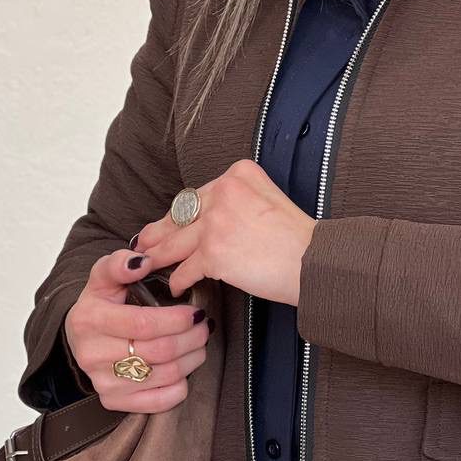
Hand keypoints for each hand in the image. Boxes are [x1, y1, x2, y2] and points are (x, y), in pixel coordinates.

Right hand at [64, 249, 211, 412]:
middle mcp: (91, 354)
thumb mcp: (104, 278)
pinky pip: (162, 401)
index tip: (195, 312)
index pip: (143, 324)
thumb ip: (120, 263)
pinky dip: (182, 385)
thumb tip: (142, 261)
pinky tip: (183, 367)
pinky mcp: (114, 401)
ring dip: (193, 358)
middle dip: (192, 338)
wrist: (83, 339)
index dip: (177, 320)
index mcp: (89, 319)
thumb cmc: (102, 305)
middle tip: (203, 326)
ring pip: (166, 375)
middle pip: (159, 351)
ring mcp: (103, 382)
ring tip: (198, 343)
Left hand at [131, 159, 316, 305]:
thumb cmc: (300, 240)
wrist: (315, 262)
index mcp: (239, 175)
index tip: (171, 222)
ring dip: (160, 255)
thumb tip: (215, 218)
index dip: (182, 213)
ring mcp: (216, 222)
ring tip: (149, 263)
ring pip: (177, 241)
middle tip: (145, 241)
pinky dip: (179, 279)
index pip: (199, 195)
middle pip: (183, 215)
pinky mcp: (213, 253)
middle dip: (161, 231)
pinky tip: (175, 285)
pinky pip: (185, 268)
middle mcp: (224, 192)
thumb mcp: (272, 200)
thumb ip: (242, 200)